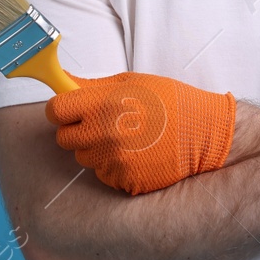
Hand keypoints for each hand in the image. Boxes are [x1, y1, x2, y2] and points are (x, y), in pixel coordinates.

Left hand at [45, 72, 235, 194]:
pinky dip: (114, 167)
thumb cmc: (171, 102)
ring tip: (126, 139)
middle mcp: (103, 134)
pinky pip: (103, 174)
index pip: (56, 110)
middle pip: (64, 138)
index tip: (71, 110)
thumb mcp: (133, 82)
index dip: (62, 110)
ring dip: (97, 149)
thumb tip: (61, 78)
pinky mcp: (123, 180)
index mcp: (104, 104)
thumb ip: (93, 85)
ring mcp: (113, 160)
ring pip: (84, 158)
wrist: (204, 134)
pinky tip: (136, 155)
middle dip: (78, 130)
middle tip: (102, 125)